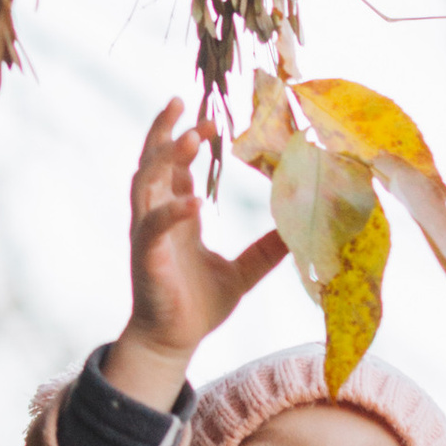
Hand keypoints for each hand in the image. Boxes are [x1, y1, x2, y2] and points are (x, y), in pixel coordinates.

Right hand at [100, 99, 285, 410]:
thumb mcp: (243, 273)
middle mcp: (157, 218)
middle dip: (165, 132)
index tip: (208, 117)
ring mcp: (148, 236)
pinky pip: (154, 229)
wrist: (175, 342)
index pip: (175, 167)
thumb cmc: (200, 307)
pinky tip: (195, 204)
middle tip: (184, 103)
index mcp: (177, 217)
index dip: (187, 139)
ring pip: (145, 184)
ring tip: (190, 137)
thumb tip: (300, 230)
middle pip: (151, 161)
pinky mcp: (146, 259)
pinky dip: (173, 214)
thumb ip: (266, 251)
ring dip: (165, 158)